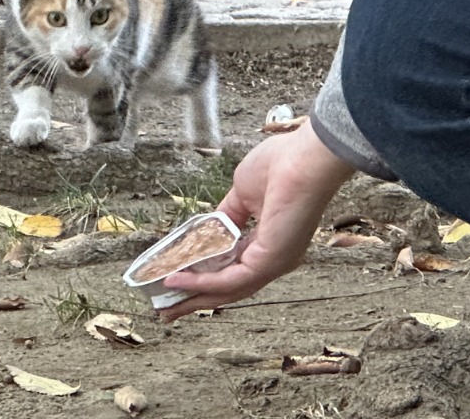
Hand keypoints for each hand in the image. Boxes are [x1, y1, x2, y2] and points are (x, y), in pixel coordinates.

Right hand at [157, 121, 353, 320]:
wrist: (304, 158)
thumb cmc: (283, 164)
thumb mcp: (243, 193)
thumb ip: (227, 216)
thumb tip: (211, 230)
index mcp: (272, 241)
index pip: (237, 267)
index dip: (207, 276)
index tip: (178, 282)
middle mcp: (275, 258)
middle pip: (231, 288)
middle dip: (196, 299)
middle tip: (167, 311)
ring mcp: (274, 263)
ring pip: (228, 290)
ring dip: (193, 297)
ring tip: (165, 307)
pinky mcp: (269, 262)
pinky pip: (229, 280)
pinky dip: (201, 282)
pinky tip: (177, 280)